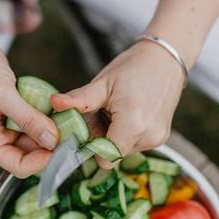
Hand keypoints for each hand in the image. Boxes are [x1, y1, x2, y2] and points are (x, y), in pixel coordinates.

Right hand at [0, 37, 58, 176]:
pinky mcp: (15, 113)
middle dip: (49, 145)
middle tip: (70, 130)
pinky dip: (46, 117)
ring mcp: (6, 125)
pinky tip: (55, 107)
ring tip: (64, 117)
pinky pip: (35, 122)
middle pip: (30, 155)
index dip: (41, 162)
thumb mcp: (1, 93)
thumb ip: (27, 119)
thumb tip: (51, 141)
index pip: (18, 166)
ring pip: (36, 138)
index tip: (61, 147)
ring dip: (50, 130)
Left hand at [51, 41, 184, 167]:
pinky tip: (127, 113)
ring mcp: (157, 139)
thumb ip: (79, 99)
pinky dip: (126, 133)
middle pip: (112, 155)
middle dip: (101, 138)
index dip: (91, 148)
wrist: (165, 59)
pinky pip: (135, 144)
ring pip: (123, 150)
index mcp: (132, 124)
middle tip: (101, 113)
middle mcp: (148, 137)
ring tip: (116, 110)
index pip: (105, 158)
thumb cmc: (133, 68)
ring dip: (113, 136)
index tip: (85, 130)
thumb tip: (53, 102)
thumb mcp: (102, 83)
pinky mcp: (161, 138)